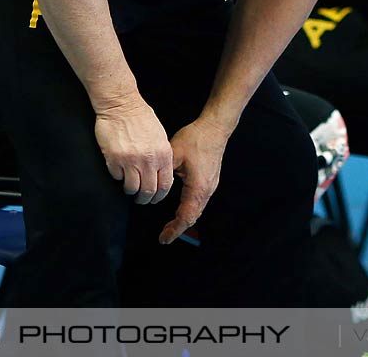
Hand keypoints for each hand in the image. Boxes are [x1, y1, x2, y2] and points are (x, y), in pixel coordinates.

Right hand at [94, 97, 174, 205]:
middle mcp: (148, 160)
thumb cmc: (140, 117)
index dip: (159, 196)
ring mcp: (130, 161)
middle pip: (148, 191)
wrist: (121, 104)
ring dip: (130, 191)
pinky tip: (119, 170)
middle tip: (140, 198)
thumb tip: (161, 175)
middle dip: (144, 199)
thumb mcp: (160, 136)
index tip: (154, 198)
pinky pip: (117, 177)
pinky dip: (118, 177)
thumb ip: (162, 156)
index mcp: (163, 154)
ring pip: (131, 189)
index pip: (165, 185)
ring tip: (128, 187)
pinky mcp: (114, 160)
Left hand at [159, 116, 231, 243]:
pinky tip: (181, 208)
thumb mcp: (173, 154)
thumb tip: (153, 186)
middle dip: (178, 228)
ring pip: (197, 210)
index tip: (163, 238)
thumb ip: (164, 174)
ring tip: (170, 225)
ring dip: (184, 219)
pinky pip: (199, 202)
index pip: (185, 217)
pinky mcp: (210, 180)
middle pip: (193, 217)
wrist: (214, 128)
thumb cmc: (196, 139)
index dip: (174, 230)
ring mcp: (210, 186)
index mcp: (197, 188)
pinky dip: (189, 210)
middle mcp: (206, 190)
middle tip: (164, 235)